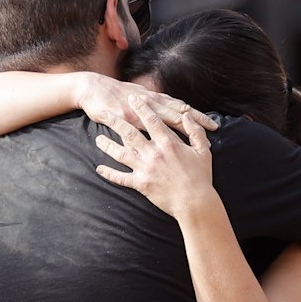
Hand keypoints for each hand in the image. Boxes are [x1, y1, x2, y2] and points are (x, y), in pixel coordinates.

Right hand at [78, 74, 215, 147]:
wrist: (92, 88)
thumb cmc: (117, 93)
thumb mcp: (140, 94)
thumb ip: (156, 103)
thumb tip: (174, 110)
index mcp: (155, 98)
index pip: (182, 108)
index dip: (198, 117)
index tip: (214, 126)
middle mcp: (150, 103)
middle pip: (178, 114)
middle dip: (197, 123)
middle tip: (213, 131)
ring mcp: (137, 111)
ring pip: (162, 123)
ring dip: (178, 133)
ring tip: (191, 146)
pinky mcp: (123, 119)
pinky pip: (139, 132)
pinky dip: (150, 140)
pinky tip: (157, 151)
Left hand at [94, 111, 215, 220]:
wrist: (195, 203)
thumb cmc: (201, 177)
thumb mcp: (203, 151)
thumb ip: (195, 132)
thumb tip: (188, 117)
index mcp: (168, 143)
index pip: (151, 120)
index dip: (140, 108)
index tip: (131, 98)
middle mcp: (153, 153)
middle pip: (129, 133)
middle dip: (115, 121)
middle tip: (103, 112)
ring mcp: (145, 168)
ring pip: (121, 154)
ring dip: (108, 145)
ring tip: (97, 139)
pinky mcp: (141, 184)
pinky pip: (121, 178)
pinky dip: (109, 173)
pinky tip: (99, 169)